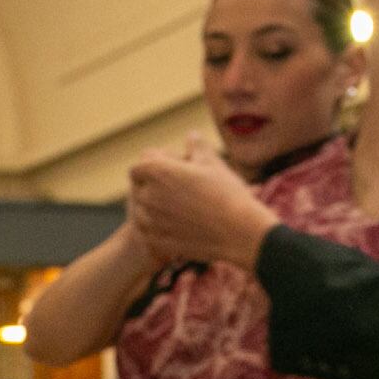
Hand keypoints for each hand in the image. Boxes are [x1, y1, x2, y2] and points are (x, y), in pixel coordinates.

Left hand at [129, 140, 277, 268]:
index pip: (140, 166)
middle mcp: (149, 196)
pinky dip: (157, 230)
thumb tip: (191, 136)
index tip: (169, 171)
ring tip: (177, 209)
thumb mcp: (212, 163)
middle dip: (152, 187)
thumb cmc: (227, 193)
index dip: (153, 167)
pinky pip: (148, 233)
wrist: (239, 232)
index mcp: (158, 172)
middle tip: (176, 191)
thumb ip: (196, 147)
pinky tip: (176, 227)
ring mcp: (151, 221)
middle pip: (139, 188)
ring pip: (141, 212)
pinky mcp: (157, 242)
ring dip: (153, 209)